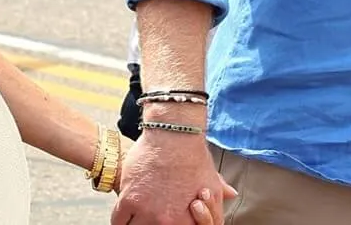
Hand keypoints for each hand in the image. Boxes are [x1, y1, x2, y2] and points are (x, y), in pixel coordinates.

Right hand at [111, 131, 236, 224]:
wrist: (174, 134)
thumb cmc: (194, 155)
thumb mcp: (212, 178)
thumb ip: (218, 196)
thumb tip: (231, 194)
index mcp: (189, 222)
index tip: (161, 221)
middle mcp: (168, 222)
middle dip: (150, 224)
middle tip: (149, 216)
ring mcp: (147, 212)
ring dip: (135, 222)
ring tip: (135, 216)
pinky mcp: (129, 199)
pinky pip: (118, 221)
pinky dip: (120, 219)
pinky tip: (124, 213)